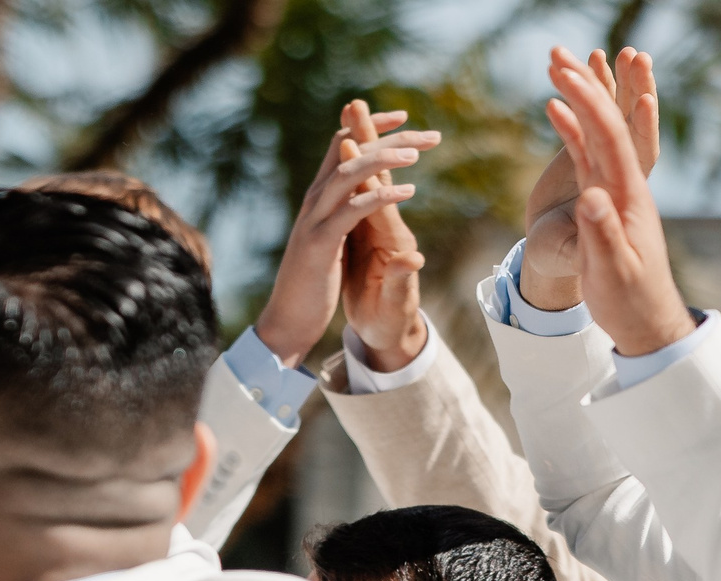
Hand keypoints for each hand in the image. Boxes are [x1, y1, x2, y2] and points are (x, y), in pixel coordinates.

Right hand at [254, 108, 440, 367]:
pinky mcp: (320, 244)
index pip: (342, 146)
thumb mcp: (332, 237)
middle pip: (349, 150)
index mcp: (321, 198)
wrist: (289, 322)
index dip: (370, 127)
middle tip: (431, 135)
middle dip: (387, 135)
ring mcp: (315, 221)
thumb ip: (344, 207)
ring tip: (417, 154)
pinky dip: (379, 197)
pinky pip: (352, 211)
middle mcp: (316, 201)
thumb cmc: (313, 282)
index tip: (403, 117)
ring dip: (384, 159)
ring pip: (348, 173)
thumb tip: (359, 184)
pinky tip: (407, 191)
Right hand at [543, 47, 691, 355]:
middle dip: (589, 86)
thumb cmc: (629, 298)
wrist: (645, 316)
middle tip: (564, 55)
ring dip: (583, 95)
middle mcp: (625, 184)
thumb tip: (592, 196)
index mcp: (630, 198)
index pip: (614, 142)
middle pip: (609, 124)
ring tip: (563, 63)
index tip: (575, 80)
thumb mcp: (613, 270)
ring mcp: (613, 188)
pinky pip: (586, 152)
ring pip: (598, 131)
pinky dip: (572, 125)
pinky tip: (557, 106)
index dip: (596, 108)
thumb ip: (602, 233)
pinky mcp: (599, 197)